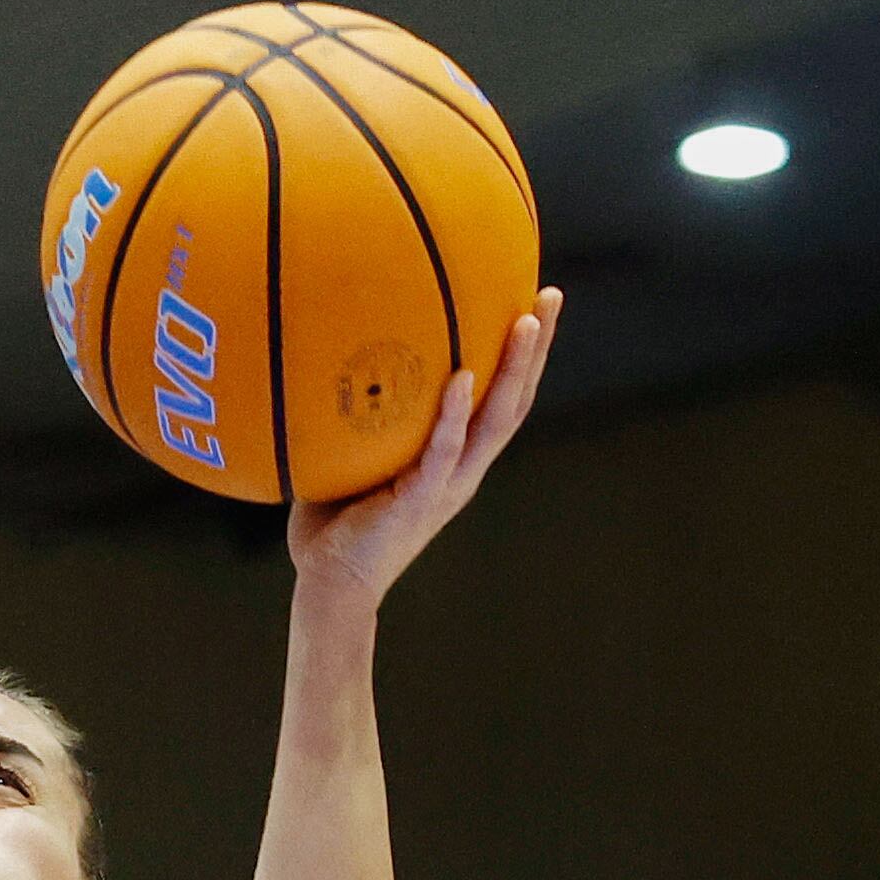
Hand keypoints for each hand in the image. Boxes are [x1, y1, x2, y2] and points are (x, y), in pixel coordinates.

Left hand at [286, 285, 560, 605]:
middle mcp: (463, 468)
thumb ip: (356, 418)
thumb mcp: (352, 460)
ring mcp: (447, 484)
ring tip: (526, 320)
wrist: (330, 586)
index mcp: (454, 459)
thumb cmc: (334, 524)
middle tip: (551, 293)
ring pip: (496, 419)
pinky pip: (442, 451)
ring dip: (514, 369)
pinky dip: (453, 414)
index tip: (534, 303)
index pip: (500, 398)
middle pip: (515, 399)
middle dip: (537, 347)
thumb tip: (327, 358)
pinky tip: (461, 376)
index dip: (522, 356)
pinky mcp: (420, 500)